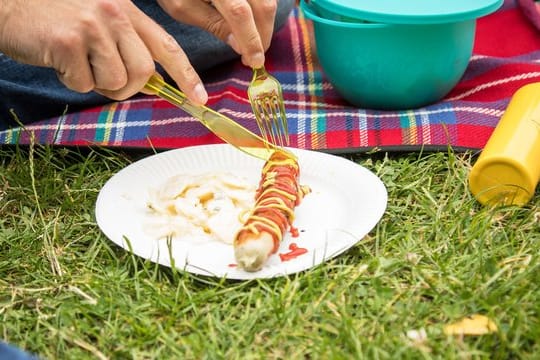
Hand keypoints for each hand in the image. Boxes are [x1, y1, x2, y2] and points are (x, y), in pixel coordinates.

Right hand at [0, 0, 207, 103]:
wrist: (10, 4)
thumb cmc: (56, 16)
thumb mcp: (99, 18)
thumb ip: (127, 45)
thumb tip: (149, 82)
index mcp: (127, 10)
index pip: (167, 46)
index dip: (186, 75)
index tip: (200, 99)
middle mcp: (114, 14)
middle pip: (144, 72)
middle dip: (128, 86)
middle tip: (104, 77)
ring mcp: (92, 26)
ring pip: (118, 82)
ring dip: (98, 84)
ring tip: (77, 62)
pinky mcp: (69, 42)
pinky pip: (86, 84)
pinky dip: (73, 81)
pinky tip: (59, 61)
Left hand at [156, 0, 277, 67]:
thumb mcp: (183, 7)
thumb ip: (214, 25)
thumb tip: (240, 47)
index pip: (240, 14)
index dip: (251, 41)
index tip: (255, 62)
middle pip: (264, 5)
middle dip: (264, 34)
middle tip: (255, 55)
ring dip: (266, 22)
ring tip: (253, 39)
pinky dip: (263, 9)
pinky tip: (254, 22)